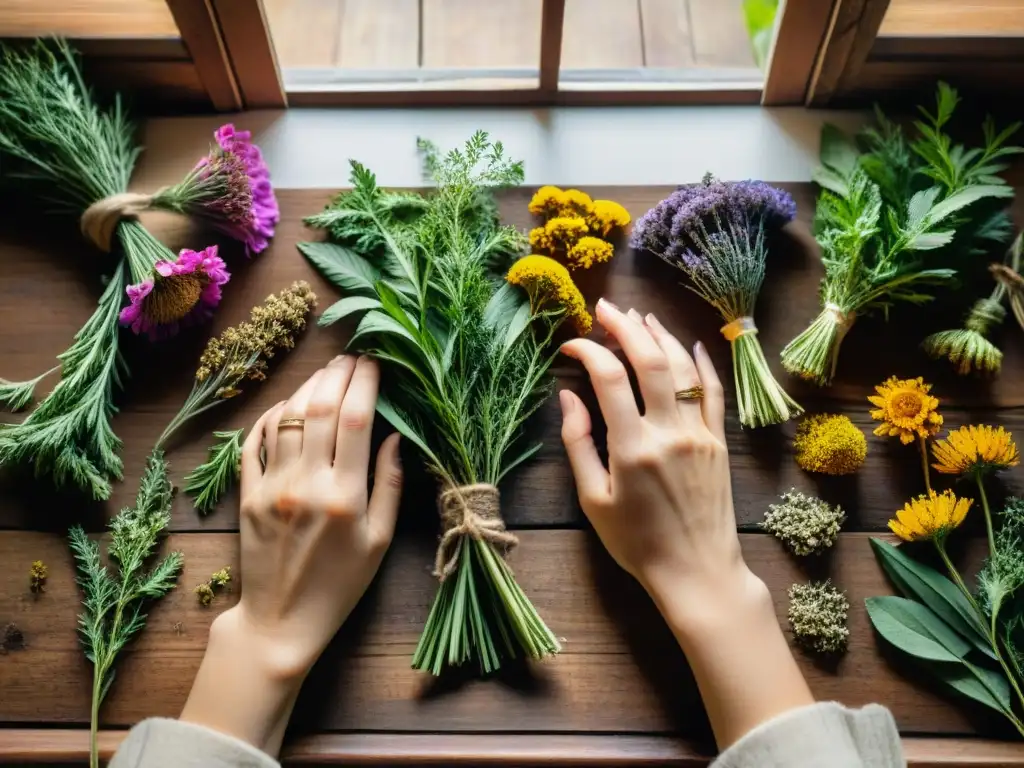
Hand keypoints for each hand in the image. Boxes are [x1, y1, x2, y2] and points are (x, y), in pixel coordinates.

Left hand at [181, 355, 401, 754]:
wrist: (281, 620)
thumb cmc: (341, 585)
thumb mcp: (379, 541)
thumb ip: (389, 485)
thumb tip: (395, 436)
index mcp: (345, 496)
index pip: (356, 419)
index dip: (366, 382)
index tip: (374, 362)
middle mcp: (307, 484)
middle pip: (320, 407)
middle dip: (338, 373)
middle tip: (351, 357)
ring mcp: (272, 487)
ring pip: (286, 417)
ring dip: (307, 386)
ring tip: (325, 373)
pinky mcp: (248, 495)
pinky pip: (255, 441)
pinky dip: (270, 415)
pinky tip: (286, 404)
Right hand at [560, 300, 812, 748]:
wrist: (697, 571)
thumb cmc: (637, 543)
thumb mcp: (593, 499)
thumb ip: (579, 443)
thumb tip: (569, 395)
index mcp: (632, 447)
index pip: (608, 378)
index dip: (588, 350)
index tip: (572, 344)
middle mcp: (669, 431)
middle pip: (649, 360)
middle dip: (626, 327)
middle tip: (607, 308)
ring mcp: (699, 433)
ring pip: (683, 368)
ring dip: (661, 337)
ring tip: (641, 317)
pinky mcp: (718, 441)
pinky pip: (712, 391)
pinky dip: (701, 363)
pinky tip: (690, 344)